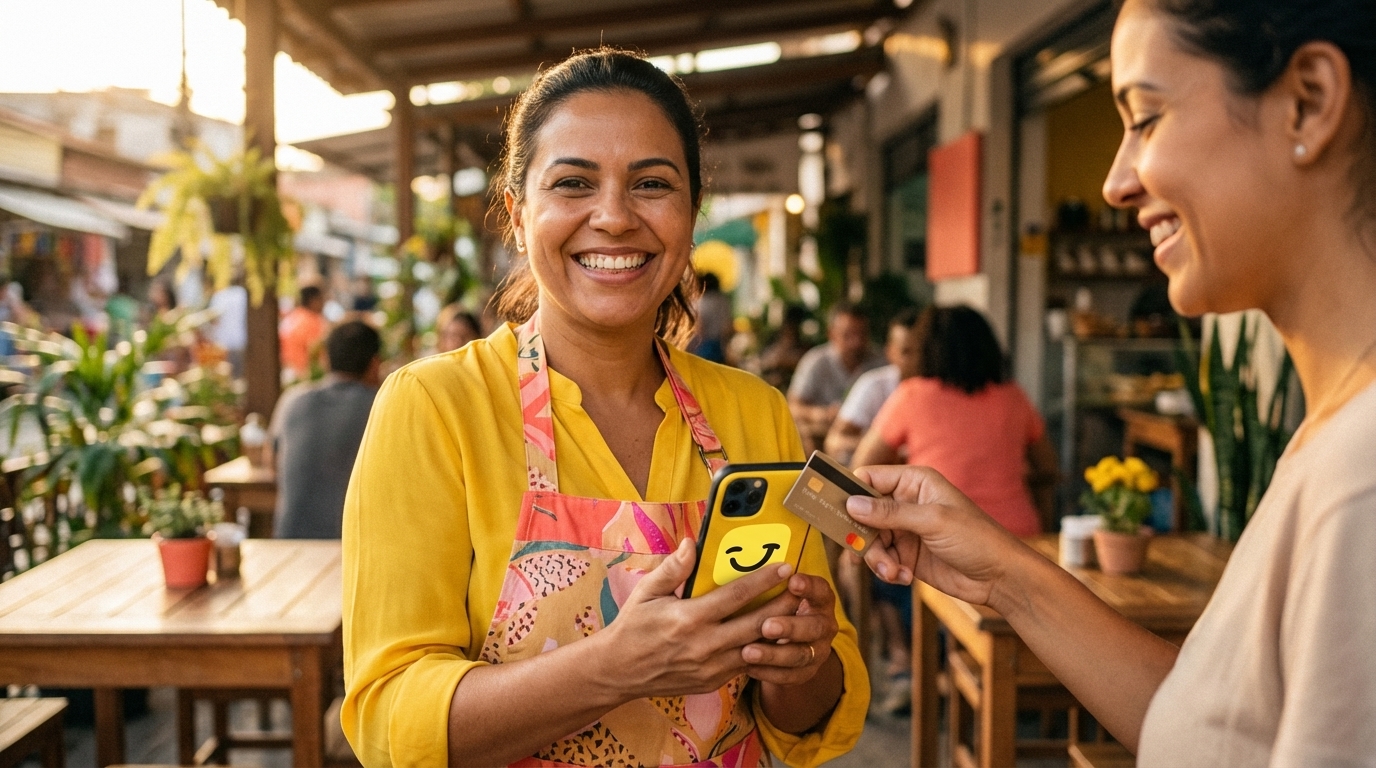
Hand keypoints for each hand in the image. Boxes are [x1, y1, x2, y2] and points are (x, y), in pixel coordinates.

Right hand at [600, 539, 799, 699]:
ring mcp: (711, 667)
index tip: (784, 567)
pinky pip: (746, 665)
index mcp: (689, 619)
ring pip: (758, 648)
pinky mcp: (713, 681)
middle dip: (784, 605)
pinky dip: (763, 651)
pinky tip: (775, 637)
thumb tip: (692, 544)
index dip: (764, 580)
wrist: (619, 672)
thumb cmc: (633, 628)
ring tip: (797, 612)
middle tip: (802, 588)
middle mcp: (705, 645)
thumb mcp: (647, 592)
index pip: (737, 596)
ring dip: (780, 630)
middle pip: (757, 624)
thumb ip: (674, 568)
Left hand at [742, 573, 838, 684]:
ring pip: (800, 655)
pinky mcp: (807, 672)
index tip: (792, 581)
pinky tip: (748, 668)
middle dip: (790, 627)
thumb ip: (768, 582)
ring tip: (747, 651)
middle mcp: (825, 624)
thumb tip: (733, 558)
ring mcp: (819, 650)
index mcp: (820, 599)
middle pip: (813, 627)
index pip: (820, 590)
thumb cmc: (777, 605)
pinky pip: (790, 676)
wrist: (792, 640)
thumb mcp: (780, 591)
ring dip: (774, 654)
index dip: (809, 587)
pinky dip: (769, 673)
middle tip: (766, 625)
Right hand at [846, 465, 1023, 608]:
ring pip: (869, 540)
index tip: (827, 506)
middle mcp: (906, 502)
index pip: (868, 479)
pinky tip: (905, 577)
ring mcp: (905, 530)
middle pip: (862, 512)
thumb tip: (852, 504)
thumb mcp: (932, 521)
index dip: (847, 491)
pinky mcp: (906, 554)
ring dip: (876, 558)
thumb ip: (890, 512)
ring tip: (893, 571)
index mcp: (914, 482)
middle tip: (856, 551)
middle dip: (860, 534)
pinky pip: (881, 559)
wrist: (1000, 577)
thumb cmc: (976, 538)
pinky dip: (887, 570)